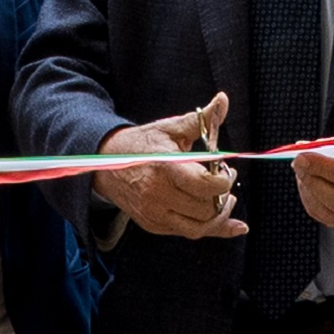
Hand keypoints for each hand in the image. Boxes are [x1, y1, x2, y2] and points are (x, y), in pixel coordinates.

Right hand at [96, 95, 243, 239]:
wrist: (106, 162)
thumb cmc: (142, 144)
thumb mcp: (170, 128)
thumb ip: (201, 120)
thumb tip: (223, 100)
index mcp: (166, 168)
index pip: (206, 186)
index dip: (224, 181)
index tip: (228, 169)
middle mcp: (158, 195)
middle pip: (206, 208)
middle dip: (223, 196)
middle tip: (224, 180)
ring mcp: (154, 213)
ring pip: (199, 227)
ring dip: (219, 216)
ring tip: (224, 199)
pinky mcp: (153, 225)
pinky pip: (187, 233)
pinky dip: (209, 227)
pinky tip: (224, 220)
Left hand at [288, 149, 333, 229]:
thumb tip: (303, 149)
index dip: (323, 167)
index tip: (302, 157)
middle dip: (313, 182)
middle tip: (298, 165)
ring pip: (328, 212)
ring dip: (308, 191)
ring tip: (301, 172)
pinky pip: (325, 217)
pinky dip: (311, 200)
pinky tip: (307, 184)